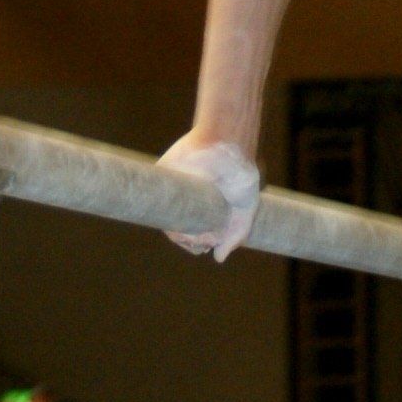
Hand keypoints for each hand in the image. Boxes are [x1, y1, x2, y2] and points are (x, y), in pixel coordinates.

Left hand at [158, 133, 260, 262]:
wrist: (227, 143)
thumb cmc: (240, 173)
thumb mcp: (247, 206)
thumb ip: (237, 233)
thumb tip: (218, 258)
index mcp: (207, 211)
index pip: (196, 237)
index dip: (199, 244)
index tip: (208, 242)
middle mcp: (190, 204)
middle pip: (181, 234)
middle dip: (189, 242)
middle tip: (202, 238)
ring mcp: (176, 192)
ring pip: (168, 224)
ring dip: (177, 236)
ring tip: (191, 232)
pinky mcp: (164, 177)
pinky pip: (155, 203)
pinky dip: (165, 216)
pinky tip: (178, 220)